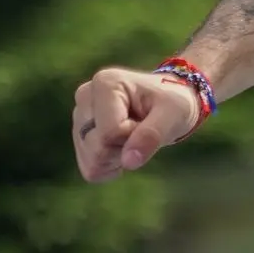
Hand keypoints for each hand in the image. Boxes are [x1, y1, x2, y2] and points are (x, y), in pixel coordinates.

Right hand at [72, 67, 202, 181]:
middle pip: (97, 148)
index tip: (148, 120)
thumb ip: (152, 134)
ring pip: (92, 162)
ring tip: (133, 136)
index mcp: (106, 83)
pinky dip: (110, 166)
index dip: (134, 136)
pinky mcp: (79, 136)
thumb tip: (129, 162)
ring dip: (118, 157)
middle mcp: (85, 97)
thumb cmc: (173, 103)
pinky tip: (123, 147)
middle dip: (125, 148)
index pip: (110, 132)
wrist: (168, 104)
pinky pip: (90, 169)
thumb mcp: (174, 114)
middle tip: (141, 129)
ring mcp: (79, 117)